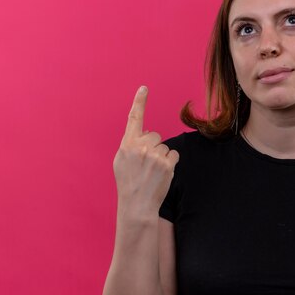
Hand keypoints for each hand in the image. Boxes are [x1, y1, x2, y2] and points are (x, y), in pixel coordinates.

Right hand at [113, 86, 179, 217]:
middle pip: (154, 135)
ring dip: (161, 157)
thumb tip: (144, 133)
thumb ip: (131, 145)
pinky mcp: (167, 163)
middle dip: (153, 146)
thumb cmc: (128, 183)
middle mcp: (140, 147)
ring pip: (164, 146)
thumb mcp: (121, 162)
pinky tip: (162, 173)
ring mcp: (154, 155)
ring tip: (152, 172)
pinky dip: (170, 162)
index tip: (144, 88)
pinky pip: (173, 154)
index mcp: (126, 145)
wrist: (137, 205)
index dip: (139, 102)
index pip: (134, 119)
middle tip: (146, 164)